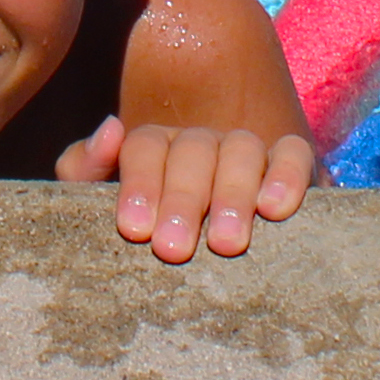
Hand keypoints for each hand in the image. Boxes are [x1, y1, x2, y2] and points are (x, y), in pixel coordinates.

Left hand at [61, 117, 311, 262]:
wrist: (210, 235)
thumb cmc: (148, 222)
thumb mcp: (105, 197)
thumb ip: (86, 167)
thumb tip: (110, 129)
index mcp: (155, 145)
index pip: (145, 147)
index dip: (140, 185)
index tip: (134, 229)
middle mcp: (201, 140)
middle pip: (192, 151)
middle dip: (182, 200)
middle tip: (173, 249)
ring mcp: (245, 148)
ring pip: (241, 150)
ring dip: (232, 194)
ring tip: (225, 242)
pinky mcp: (290, 162)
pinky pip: (293, 153)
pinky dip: (286, 174)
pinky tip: (274, 208)